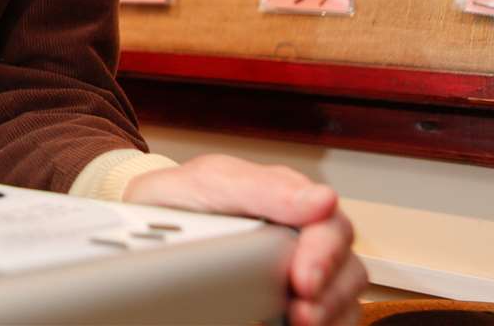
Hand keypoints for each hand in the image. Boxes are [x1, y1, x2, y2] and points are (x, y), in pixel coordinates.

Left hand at [124, 154, 365, 325]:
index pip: (330, 225)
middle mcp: (303, 235)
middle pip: (345, 267)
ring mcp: (299, 269)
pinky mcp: (291, 302)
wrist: (147, 225)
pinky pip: (328, 318)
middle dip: (329, 294)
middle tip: (301, 313)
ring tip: (299, 324)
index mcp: (288, 198)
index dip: (323, 254)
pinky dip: (324, 324)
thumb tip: (322, 198)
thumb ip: (261, 187)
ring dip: (329, 314)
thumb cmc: (181, 199)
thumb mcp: (208, 181)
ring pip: (343, 298)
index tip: (303, 279)